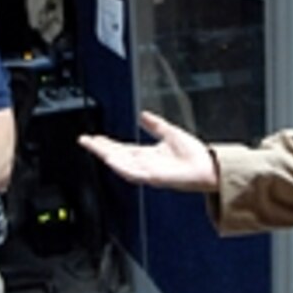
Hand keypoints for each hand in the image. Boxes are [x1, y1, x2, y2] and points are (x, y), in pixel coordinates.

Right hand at [78, 111, 218, 191]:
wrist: (208, 166)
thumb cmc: (193, 155)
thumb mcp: (170, 132)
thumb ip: (155, 124)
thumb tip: (143, 115)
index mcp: (148, 155)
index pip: (122, 148)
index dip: (107, 143)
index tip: (94, 137)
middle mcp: (145, 164)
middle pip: (117, 155)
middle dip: (100, 148)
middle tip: (85, 140)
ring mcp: (148, 171)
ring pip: (121, 164)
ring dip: (107, 155)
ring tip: (94, 147)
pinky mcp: (154, 177)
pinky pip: (133, 173)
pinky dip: (121, 166)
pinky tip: (111, 159)